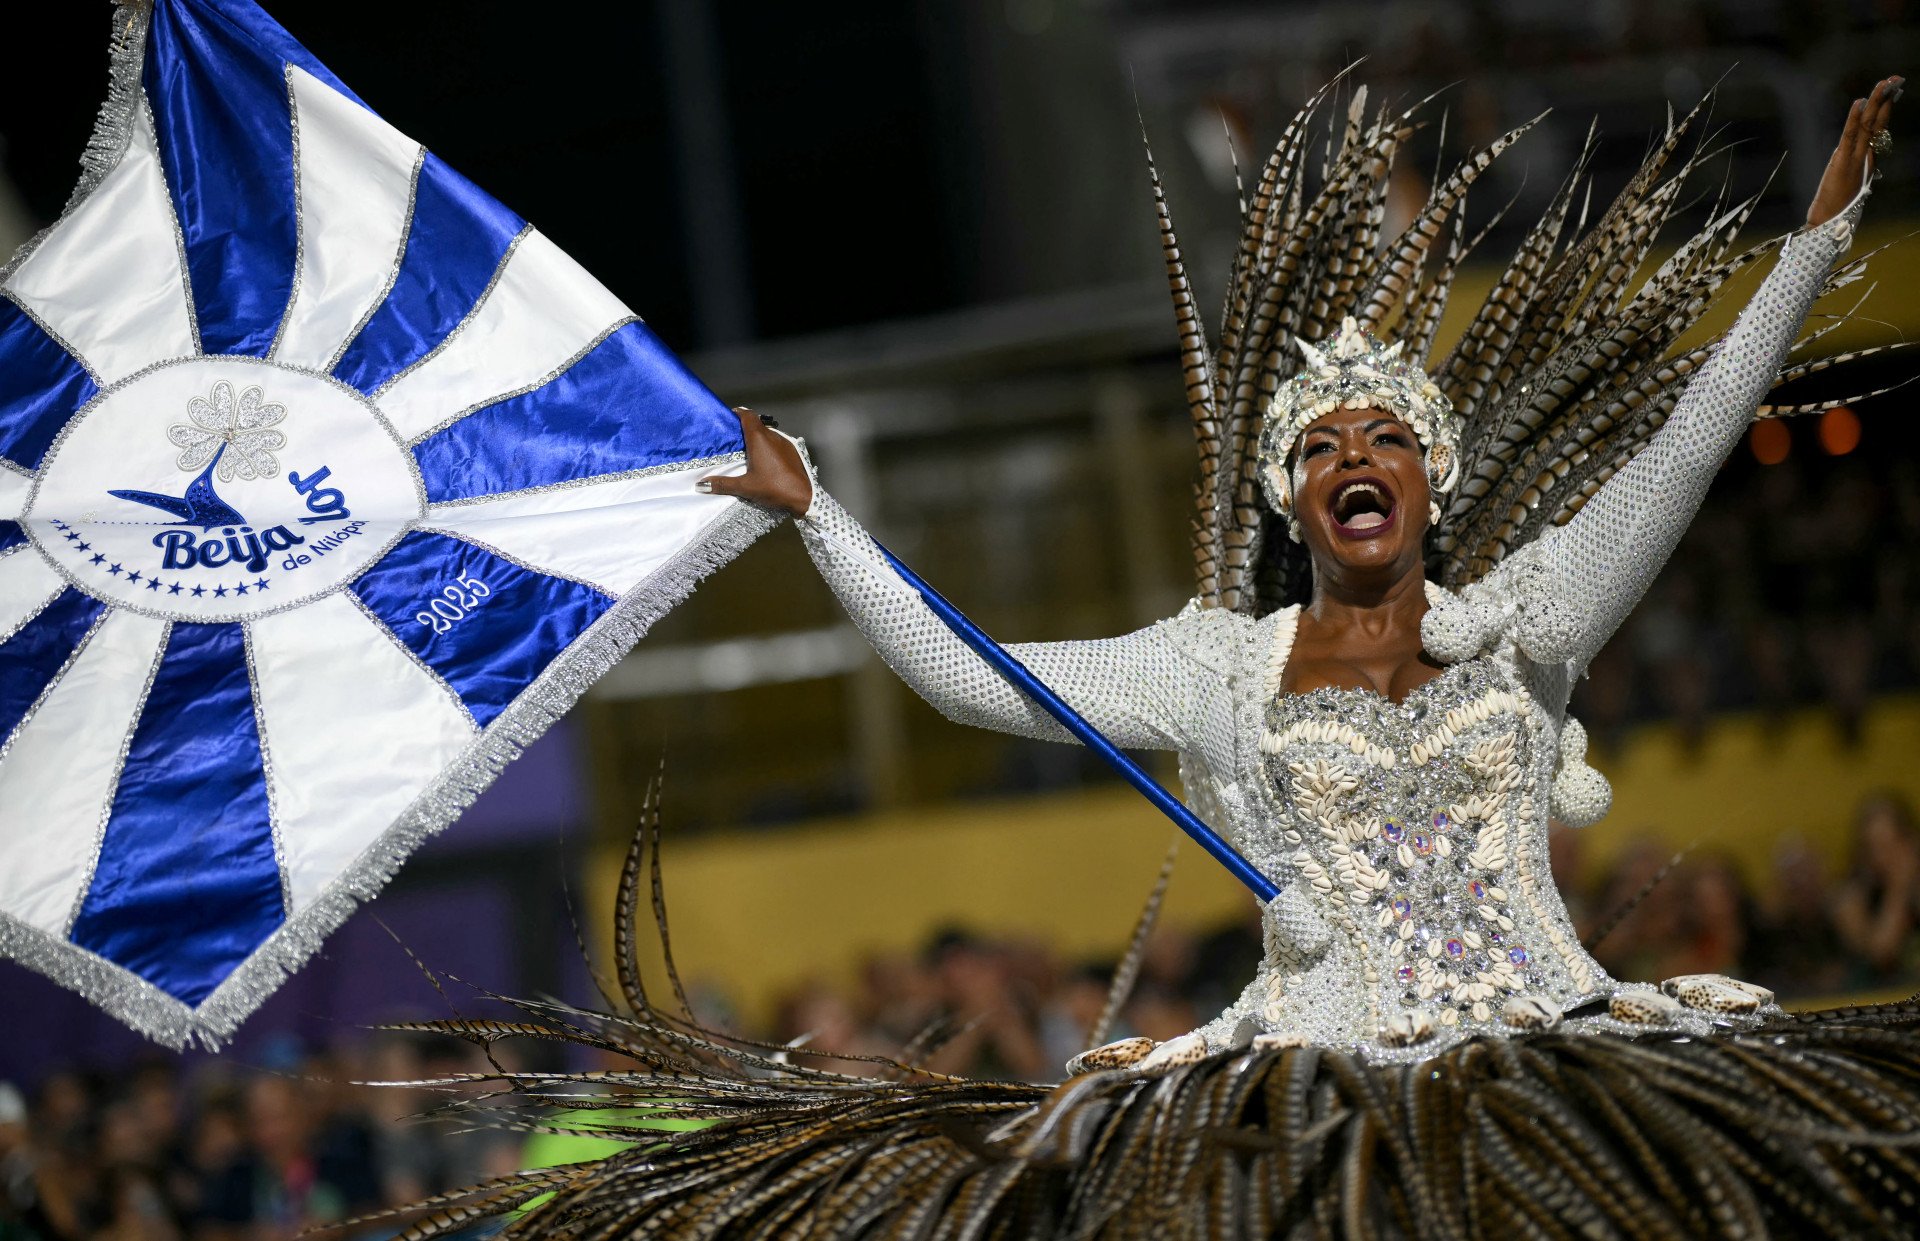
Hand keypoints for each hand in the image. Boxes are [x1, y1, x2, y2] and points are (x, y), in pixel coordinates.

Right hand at [698, 406, 812, 515]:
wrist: (804, 497)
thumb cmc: (775, 488)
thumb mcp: (745, 487)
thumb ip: (722, 484)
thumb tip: (701, 484)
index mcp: (760, 439)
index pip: (748, 415)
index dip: (738, 413)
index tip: (729, 418)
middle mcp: (773, 436)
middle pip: (756, 424)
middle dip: (744, 428)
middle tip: (733, 439)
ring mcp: (786, 443)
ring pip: (768, 434)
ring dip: (757, 439)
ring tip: (746, 451)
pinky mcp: (793, 452)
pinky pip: (777, 443)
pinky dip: (768, 447)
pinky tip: (763, 461)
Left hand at [1807, 75, 1901, 227]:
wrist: (1829, 223)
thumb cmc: (1838, 206)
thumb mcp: (1852, 183)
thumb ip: (1859, 170)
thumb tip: (1864, 161)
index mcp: (1867, 158)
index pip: (1879, 128)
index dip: (1886, 108)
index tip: (1893, 90)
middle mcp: (1865, 155)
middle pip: (1877, 121)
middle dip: (1886, 98)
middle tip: (1895, 78)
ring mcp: (1855, 157)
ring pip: (1868, 124)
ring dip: (1876, 102)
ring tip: (1884, 83)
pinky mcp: (1842, 161)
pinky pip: (1850, 135)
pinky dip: (1855, 118)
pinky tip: (1860, 102)